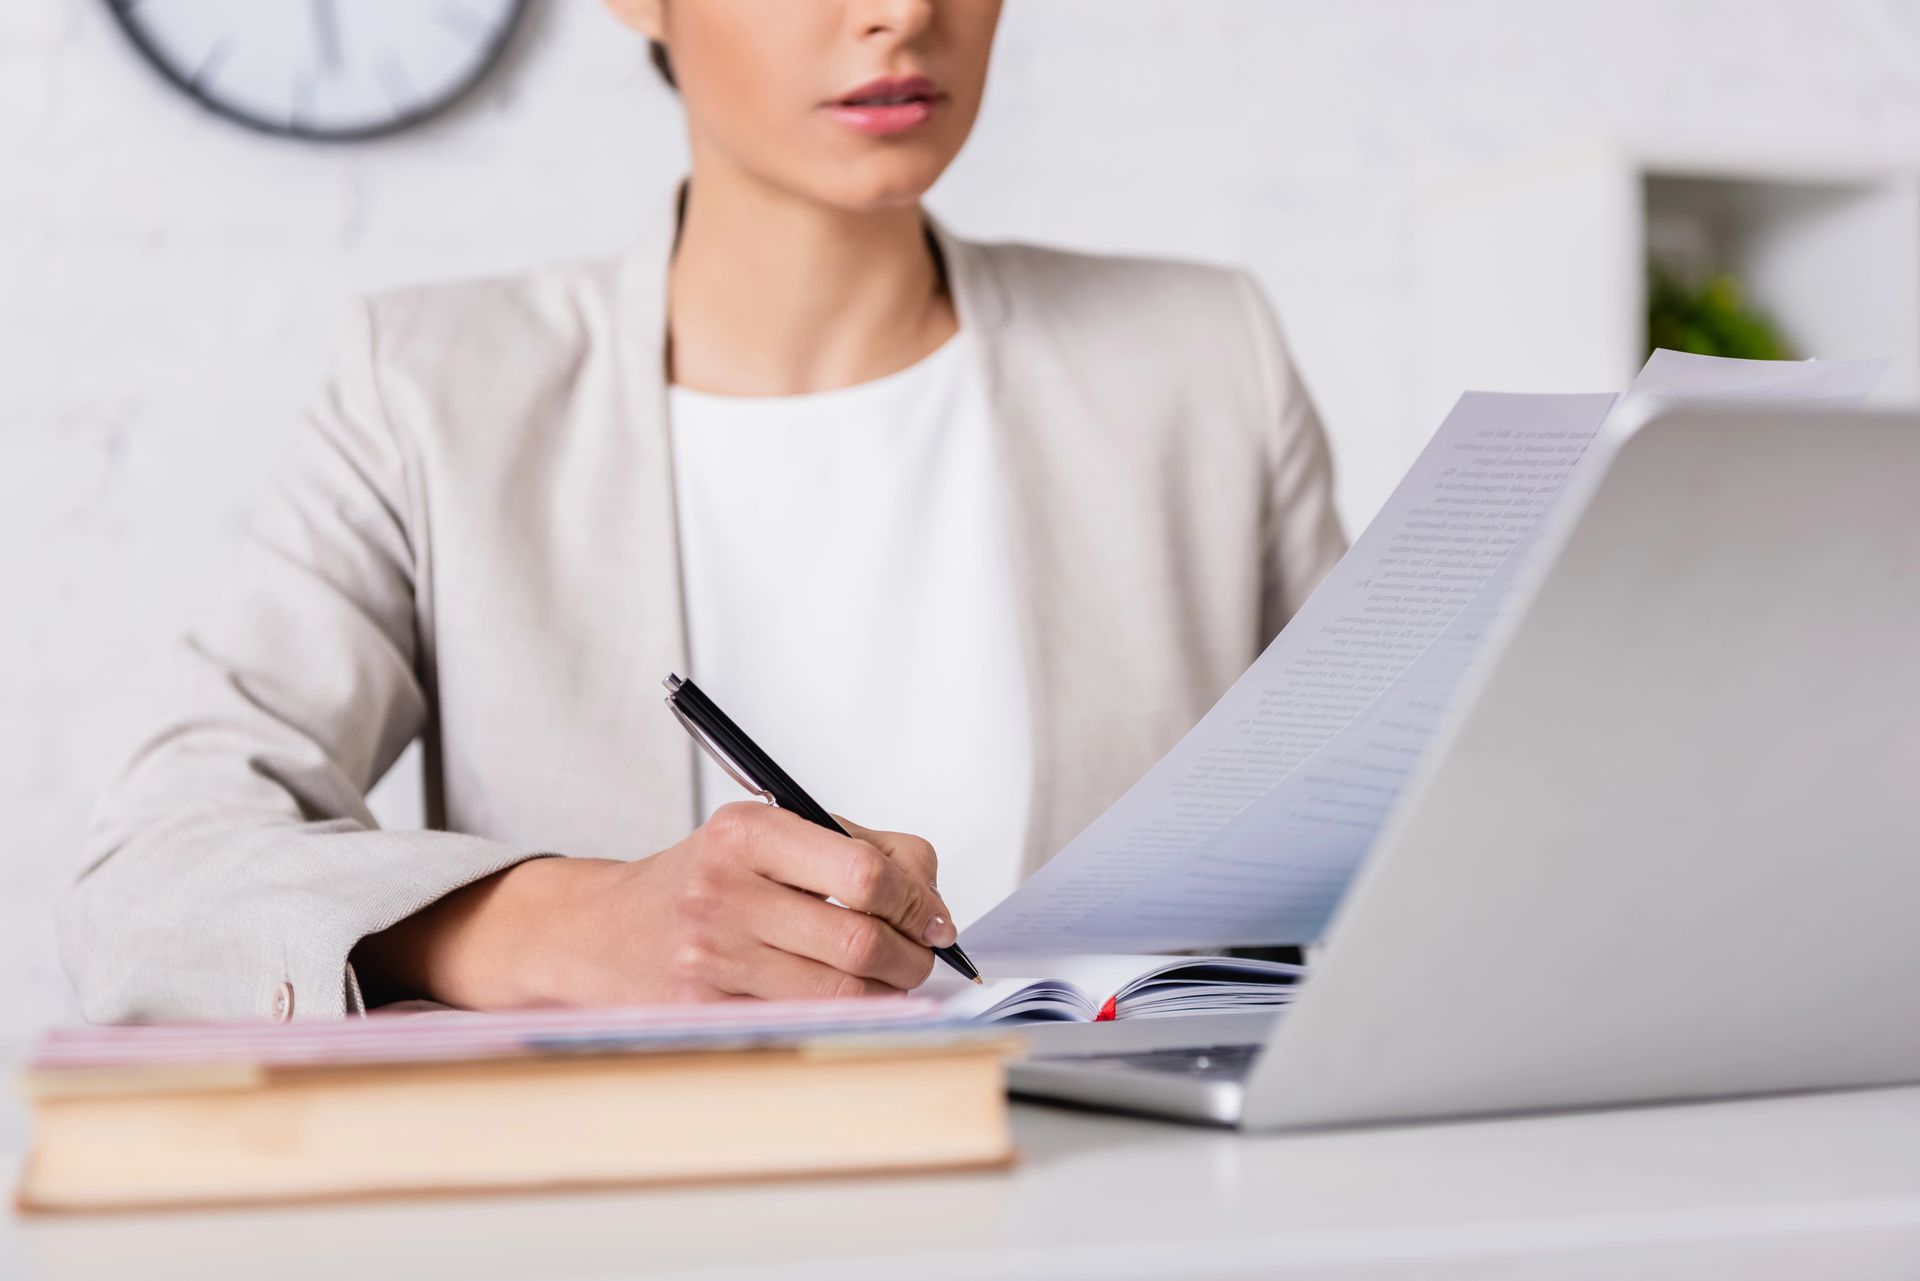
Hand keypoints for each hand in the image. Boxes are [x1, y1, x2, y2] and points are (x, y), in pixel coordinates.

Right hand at [352, 803, 957, 1007]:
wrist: (602, 931)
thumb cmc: (707, 879)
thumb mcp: (772, 835)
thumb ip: (861, 849)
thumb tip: (936, 907)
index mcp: (747, 830)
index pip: (865, 869)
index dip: (918, 899)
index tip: (935, 917)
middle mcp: (722, 889)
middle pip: (860, 938)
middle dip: (912, 954)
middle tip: (923, 956)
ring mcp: (708, 955)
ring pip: (840, 990)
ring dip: (886, 991)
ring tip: (888, 978)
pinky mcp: (703, 1010)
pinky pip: (804, 1020)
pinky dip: (843, 1015)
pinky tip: (845, 1000)